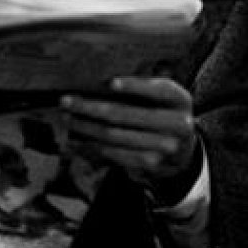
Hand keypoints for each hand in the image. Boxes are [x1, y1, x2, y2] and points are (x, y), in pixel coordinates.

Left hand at [62, 77, 199, 204]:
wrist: (181, 151)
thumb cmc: (160, 114)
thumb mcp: (160, 99)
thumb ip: (140, 89)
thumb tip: (96, 85)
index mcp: (180, 100)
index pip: (158, 90)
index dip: (135, 87)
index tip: (111, 83)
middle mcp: (178, 124)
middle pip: (124, 114)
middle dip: (89, 107)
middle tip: (65, 101)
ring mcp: (166, 147)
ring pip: (114, 135)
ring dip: (84, 126)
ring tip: (66, 119)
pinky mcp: (152, 164)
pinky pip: (114, 154)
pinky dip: (90, 146)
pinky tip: (75, 141)